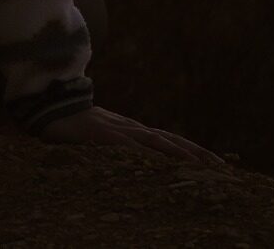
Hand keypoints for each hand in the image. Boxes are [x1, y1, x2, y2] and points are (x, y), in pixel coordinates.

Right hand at [37, 107, 221, 164]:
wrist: (49, 104)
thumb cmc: (73, 122)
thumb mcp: (101, 136)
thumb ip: (118, 144)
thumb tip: (134, 158)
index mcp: (133, 130)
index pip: (170, 141)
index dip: (193, 151)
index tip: (216, 164)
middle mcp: (131, 128)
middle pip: (172, 141)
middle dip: (198, 155)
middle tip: (223, 169)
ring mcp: (118, 129)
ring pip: (157, 142)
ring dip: (181, 154)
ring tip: (202, 167)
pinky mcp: (102, 134)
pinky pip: (128, 146)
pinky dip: (147, 154)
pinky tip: (161, 163)